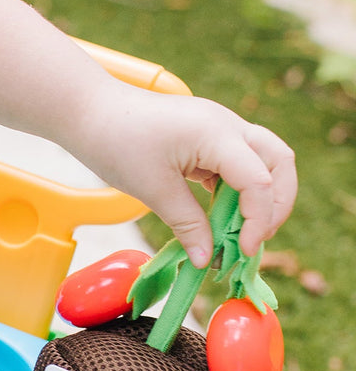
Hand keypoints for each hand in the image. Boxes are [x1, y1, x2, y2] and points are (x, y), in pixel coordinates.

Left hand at [70, 79, 296, 264]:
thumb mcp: (153, 190)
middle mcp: (228, 125)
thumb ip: (187, 224)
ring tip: (239, 235)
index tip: (241, 252)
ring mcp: (220, 129)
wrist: (91, 111)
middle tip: (253, 242)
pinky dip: (237, 192)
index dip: (258, 220)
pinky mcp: (208, 138)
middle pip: (280, 162)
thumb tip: (207, 259)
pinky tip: (220, 218)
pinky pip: (237, 165)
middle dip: (276, 205)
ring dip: (259, 199)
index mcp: (218, 134)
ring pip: (263, 162)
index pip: (260, 181)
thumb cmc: (117, 143)